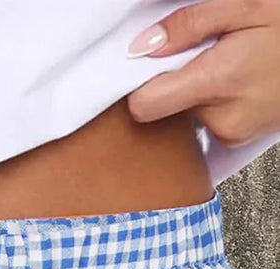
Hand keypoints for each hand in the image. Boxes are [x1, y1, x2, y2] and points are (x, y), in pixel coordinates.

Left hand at [125, 0, 279, 147]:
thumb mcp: (245, 4)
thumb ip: (189, 25)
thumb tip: (142, 47)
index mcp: (220, 83)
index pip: (145, 106)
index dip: (139, 85)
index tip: (147, 65)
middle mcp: (223, 119)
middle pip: (166, 107)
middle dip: (177, 78)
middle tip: (206, 52)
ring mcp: (232, 133)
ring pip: (188, 113)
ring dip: (198, 88)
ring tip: (229, 63)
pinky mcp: (240, 138)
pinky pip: (209, 120)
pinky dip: (215, 100)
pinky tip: (238, 81)